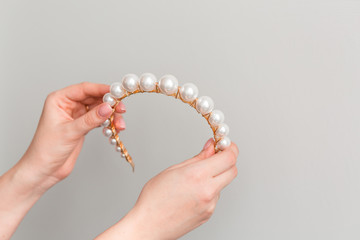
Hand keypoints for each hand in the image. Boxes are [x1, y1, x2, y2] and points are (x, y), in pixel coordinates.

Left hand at [19, 82, 125, 188]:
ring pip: (98, 109)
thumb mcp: (71, 132)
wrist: (44, 170)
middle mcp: (68, 105)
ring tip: (120, 124)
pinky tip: (114, 127)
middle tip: (121, 109)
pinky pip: (98, 119)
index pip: (83, 89)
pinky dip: (108, 122)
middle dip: (109, 104)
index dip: (101, 89)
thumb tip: (108, 107)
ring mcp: (76, 116)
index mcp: (59, 100)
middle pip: (93, 98)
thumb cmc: (46, 149)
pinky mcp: (82, 126)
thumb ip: (91, 119)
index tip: (116, 93)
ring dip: (111, 115)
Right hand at [96, 139, 238, 239]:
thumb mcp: (173, 170)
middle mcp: (207, 190)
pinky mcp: (209, 214)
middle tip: (216, 156)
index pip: (229, 158)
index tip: (225, 144)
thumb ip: (197, 158)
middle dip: (228, 160)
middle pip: (233, 170)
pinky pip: (215, 196)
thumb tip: (211, 147)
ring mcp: (210, 204)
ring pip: (223, 183)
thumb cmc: (154, 199)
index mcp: (197, 175)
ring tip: (193, 179)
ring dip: (216, 176)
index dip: (230, 148)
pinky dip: (209, 190)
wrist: (149, 225)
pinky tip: (191, 192)